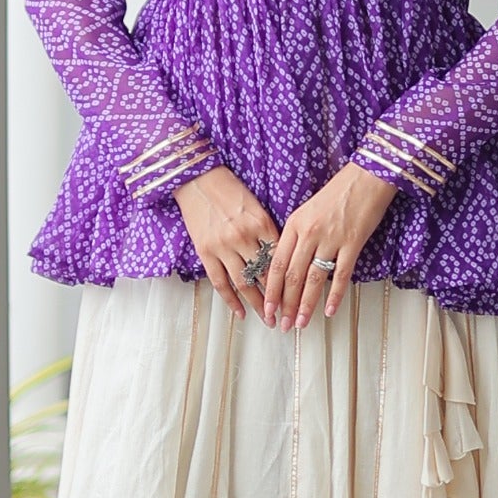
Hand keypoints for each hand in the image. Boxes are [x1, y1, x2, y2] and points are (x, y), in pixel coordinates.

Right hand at [174, 166, 280, 321]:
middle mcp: (244, 236)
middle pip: (266, 274)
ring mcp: (223, 246)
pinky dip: (231, 300)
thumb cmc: (229, 189)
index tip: (300, 295)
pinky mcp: (206, 251)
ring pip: (245, 283)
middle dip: (279, 298)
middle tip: (288, 315)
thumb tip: (281, 258)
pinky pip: (220, 282)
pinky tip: (240, 314)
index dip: (291, 280)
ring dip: (258, 304)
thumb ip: (268, 231)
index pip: (281, 259)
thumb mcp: (256, 206)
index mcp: (261, 223)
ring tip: (268, 319)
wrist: (197, 178)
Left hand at [264, 163, 396, 327]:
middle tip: (281, 324)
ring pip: (313, 279)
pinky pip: (341, 275)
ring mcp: (331, 238)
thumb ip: (297, 236)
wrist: (367, 176)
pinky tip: (329, 310)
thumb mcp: (308, 210)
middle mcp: (309, 233)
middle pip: (292, 276)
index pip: (277, 264)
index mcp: (294, 224)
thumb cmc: (338, 192)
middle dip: (285, 304)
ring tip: (301, 323)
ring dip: (306, 305)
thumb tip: (290, 266)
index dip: (271, 290)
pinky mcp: (353, 242)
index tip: (267, 309)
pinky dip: (335, 295)